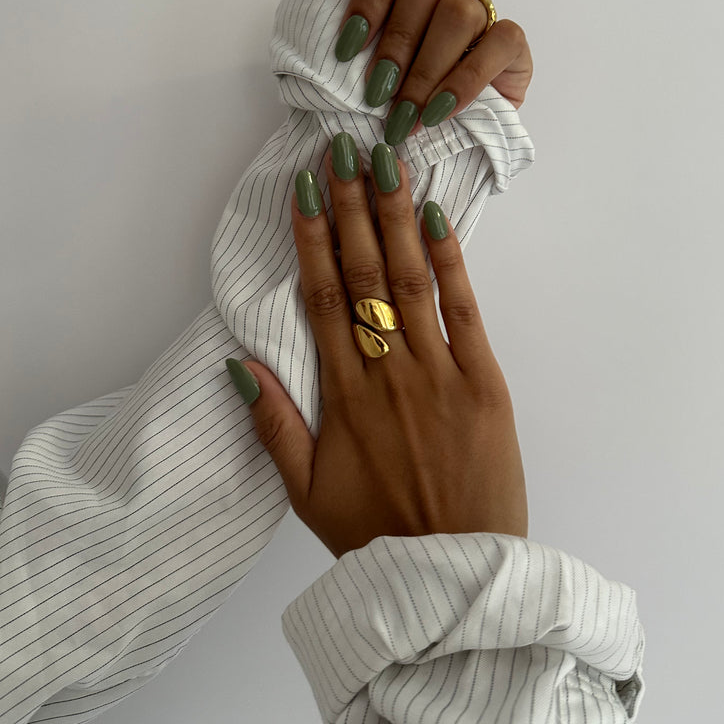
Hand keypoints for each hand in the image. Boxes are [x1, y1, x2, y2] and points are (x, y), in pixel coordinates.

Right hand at [234, 140, 528, 558]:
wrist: (455, 575)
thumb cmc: (377, 535)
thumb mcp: (305, 494)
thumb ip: (272, 426)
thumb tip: (238, 362)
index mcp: (343, 397)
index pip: (321, 299)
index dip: (310, 239)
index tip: (304, 188)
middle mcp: (388, 373)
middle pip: (365, 274)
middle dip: (352, 207)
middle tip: (345, 148)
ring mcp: (441, 373)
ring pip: (412, 280)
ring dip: (397, 217)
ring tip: (387, 162)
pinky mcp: (486, 383)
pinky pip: (465, 311)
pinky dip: (451, 261)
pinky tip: (438, 217)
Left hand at [323, 0, 533, 145]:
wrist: (401, 144)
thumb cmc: (370, 86)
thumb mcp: (342, 20)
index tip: (348, 46)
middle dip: (396, 37)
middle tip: (375, 91)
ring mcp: (480, 9)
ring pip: (459, 10)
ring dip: (424, 69)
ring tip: (404, 115)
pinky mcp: (511, 46)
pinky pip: (498, 42)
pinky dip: (462, 80)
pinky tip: (438, 112)